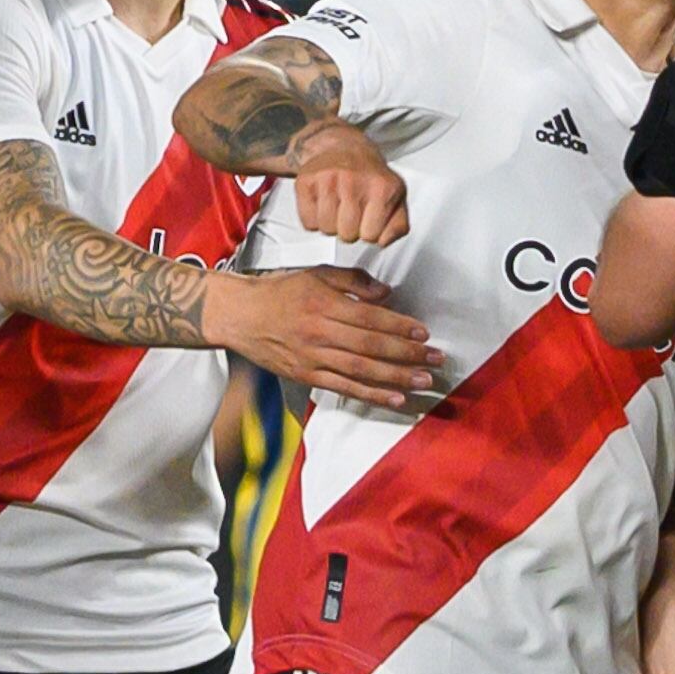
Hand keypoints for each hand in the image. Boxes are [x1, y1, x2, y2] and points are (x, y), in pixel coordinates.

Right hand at [213, 267, 443, 409]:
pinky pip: (344, 388)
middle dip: (407, 354)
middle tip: (436, 359)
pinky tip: (395, 399)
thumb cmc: (278, 292)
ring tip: (424, 381)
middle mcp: (319, 332)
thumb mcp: (316, 274)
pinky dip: (371, 395)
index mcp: (323, 304)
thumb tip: (386, 293)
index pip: (370, 318)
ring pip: (361, 371)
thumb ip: (353, 281)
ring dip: (397, 378)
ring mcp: (312, 357)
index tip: (423, 333)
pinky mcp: (307, 376)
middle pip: (371, 346)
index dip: (399, 327)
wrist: (238, 315)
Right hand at [285, 121, 408, 248]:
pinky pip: (308, 222)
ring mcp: (327, 180)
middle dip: (350, 230)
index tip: (369, 218)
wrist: (343, 148)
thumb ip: (398, 225)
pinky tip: (323, 204)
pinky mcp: (306, 181)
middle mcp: (353, 181)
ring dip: (332, 225)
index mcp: (381, 188)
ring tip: (338, 208)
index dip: (369, 232)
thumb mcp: (396, 198)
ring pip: (326, 229)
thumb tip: (383, 242)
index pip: (371, 236)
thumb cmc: (371, 178)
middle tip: (352, 212)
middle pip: (347, 235)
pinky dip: (314, 219)